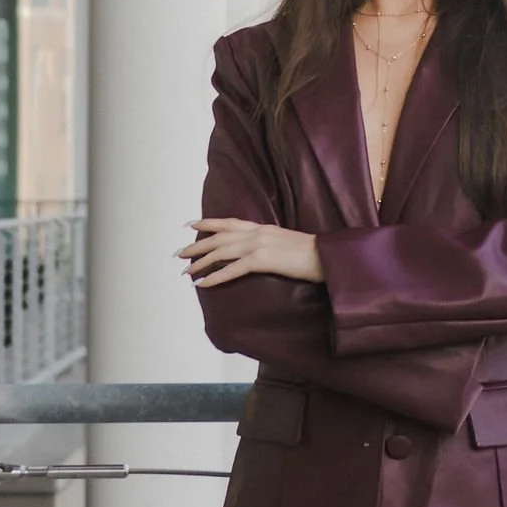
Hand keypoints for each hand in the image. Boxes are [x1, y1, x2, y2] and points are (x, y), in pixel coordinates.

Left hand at [180, 217, 323, 288]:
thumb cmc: (312, 254)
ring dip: (201, 263)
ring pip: (221, 252)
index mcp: (263, 227)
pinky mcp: (262, 260)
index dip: (209, 223)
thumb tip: (258, 252)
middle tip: (180, 253)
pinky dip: (215, 276)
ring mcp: (258, 245)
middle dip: (197, 245)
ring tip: (186, 271)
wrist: (326, 256)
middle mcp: (257, 232)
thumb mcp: (286, 243)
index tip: (191, 225)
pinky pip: (232, 269)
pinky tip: (203, 283)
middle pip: (219, 237)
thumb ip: (269, 243)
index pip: (230, 222)